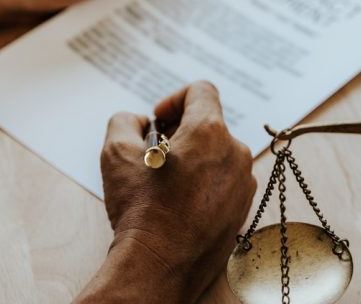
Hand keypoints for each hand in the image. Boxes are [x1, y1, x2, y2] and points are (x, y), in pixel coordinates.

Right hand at [75, 82, 255, 303]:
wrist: (158, 269)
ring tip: (167, 181)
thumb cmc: (140, 211)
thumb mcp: (116, 154)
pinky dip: (206, 181)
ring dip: (194, 158)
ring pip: (218, 153)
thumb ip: (126, 121)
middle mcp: (236, 152)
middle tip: (155, 153)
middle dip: (181, 131)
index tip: (158, 121)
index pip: (202, 90)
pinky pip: (226, 180)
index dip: (175, 98)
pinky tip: (182, 202)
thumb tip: (141, 122)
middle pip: (209, 123)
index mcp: (211, 131)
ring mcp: (244, 181)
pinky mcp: (244, 207)